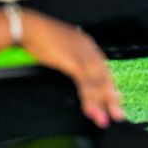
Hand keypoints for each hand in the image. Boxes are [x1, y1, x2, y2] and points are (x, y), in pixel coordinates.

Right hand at [20, 11, 124, 126]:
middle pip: (104, 77)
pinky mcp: (73, 60)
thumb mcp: (62, 48)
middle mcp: (89, 49)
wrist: (30, 28)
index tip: (114, 101)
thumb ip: (72, 58)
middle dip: (111, 98)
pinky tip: (90, 110)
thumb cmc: (42, 38)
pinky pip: (84, 82)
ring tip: (102, 119)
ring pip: (96, 82)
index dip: (109, 86)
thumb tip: (76, 70)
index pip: (103, 69)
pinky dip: (88, 97)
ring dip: (100, 103)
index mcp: (88, 45)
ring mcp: (82, 54)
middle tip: (117, 115)